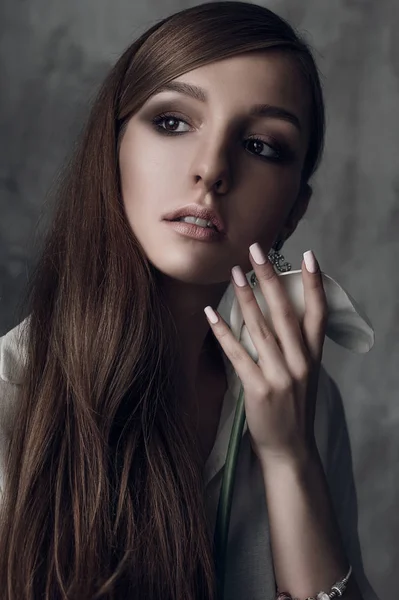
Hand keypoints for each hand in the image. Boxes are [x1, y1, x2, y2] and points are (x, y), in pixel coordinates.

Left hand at [204, 243, 327, 466]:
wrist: (290, 450)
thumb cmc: (293, 409)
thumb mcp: (303, 375)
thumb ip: (294, 347)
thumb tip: (275, 313)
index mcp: (313, 357)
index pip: (318, 314)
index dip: (314, 284)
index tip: (309, 256)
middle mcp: (300, 363)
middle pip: (285, 312)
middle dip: (271, 278)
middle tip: (258, 250)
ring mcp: (280, 376)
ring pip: (261, 329)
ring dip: (246, 298)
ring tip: (236, 272)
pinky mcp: (259, 390)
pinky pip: (237, 354)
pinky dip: (223, 332)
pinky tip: (211, 313)